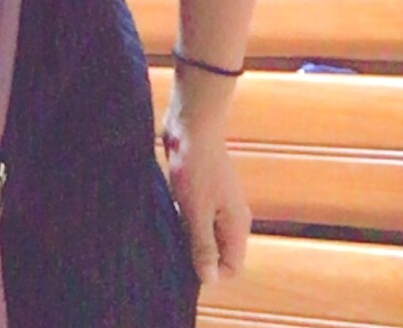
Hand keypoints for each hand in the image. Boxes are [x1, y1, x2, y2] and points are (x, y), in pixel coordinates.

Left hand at [161, 114, 251, 287]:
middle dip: (196, 255)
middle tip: (171, 246)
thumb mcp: (196, 210)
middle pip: (218, 253)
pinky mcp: (202, 191)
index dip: (210, 272)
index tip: (183, 262)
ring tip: (166, 227)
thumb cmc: (196, 165)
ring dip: (186, 235)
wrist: (192, 122)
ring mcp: (218, 203)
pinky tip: (165, 211)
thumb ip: (203, 245)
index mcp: (236, 224)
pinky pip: (195, 217)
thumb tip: (209, 280)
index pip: (232, 267)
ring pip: (204, 234)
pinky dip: (182, 218)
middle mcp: (231, 217)